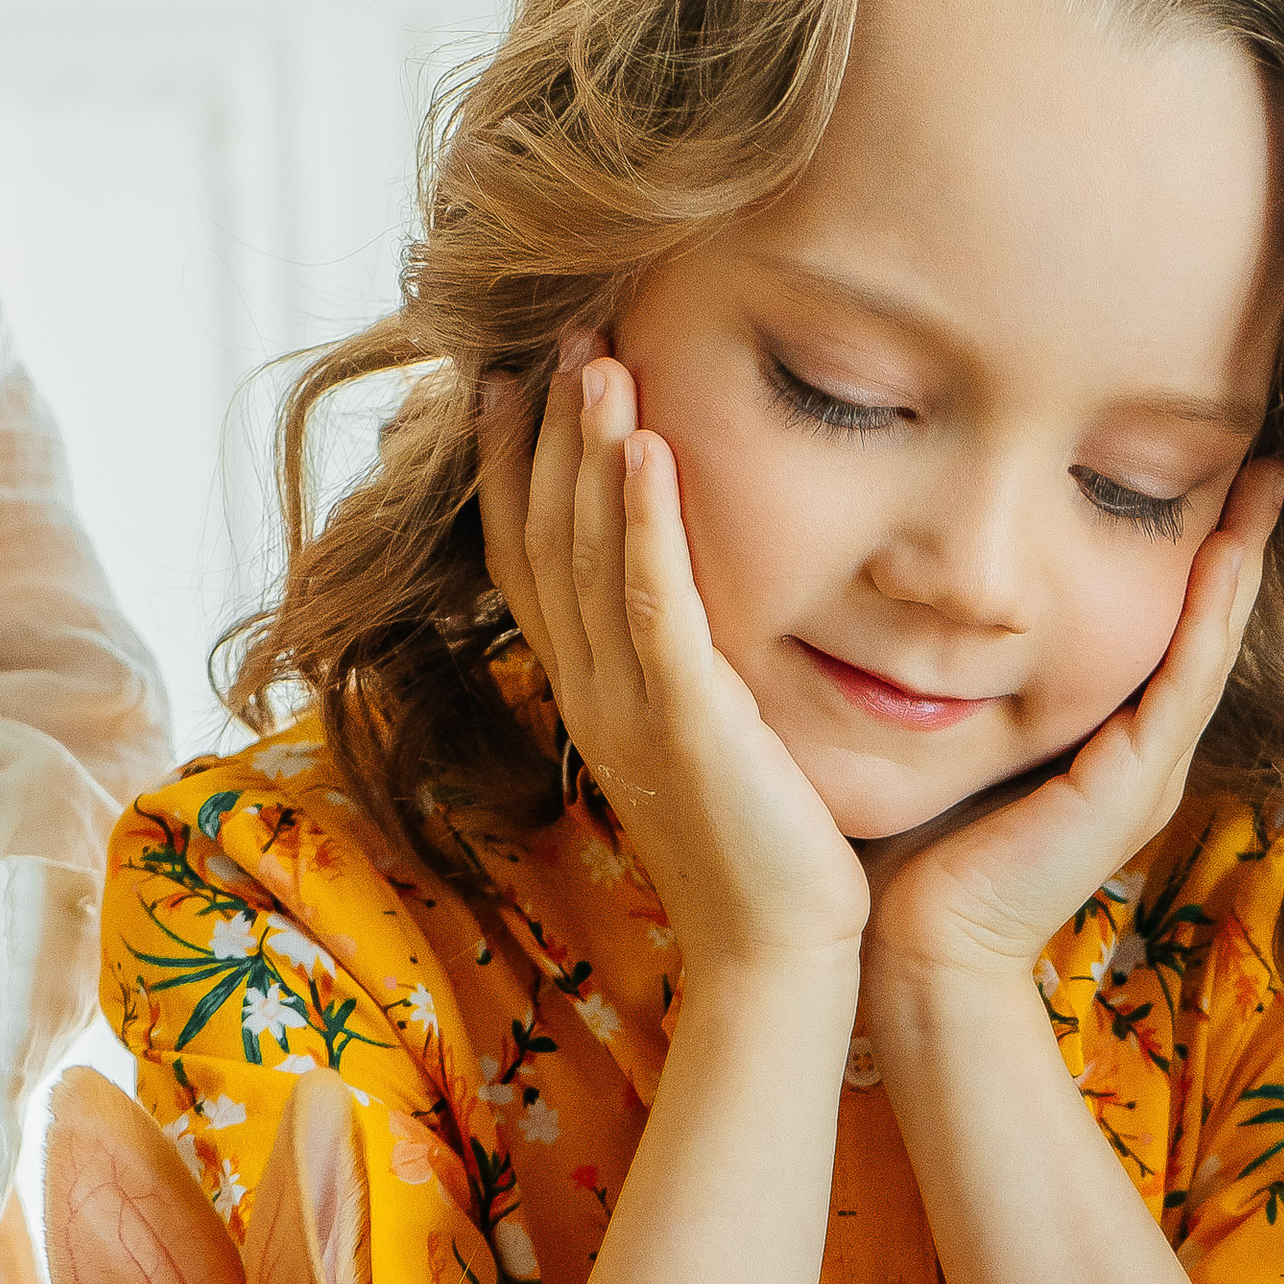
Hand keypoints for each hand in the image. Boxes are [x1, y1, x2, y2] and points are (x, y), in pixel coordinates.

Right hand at [478, 337, 869, 974]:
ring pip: (587, 555)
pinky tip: (646, 444)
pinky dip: (645, 520)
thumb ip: (683, 669)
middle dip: (547, 428)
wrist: (776, 954)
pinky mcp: (687, 721)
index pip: (525, 559)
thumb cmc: (761, 852)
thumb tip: (687, 607)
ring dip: (587, 448)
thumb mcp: (707, 738)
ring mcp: (630, 708)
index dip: (509, 467)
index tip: (507, 378)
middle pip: (543, 537)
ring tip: (596, 354)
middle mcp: (590, 693)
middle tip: (561, 329)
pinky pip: (653, 604)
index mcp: (589, 695)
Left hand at [860, 458, 1283, 997]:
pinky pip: (1185, 679)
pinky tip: (1226, 551)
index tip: (1199, 468)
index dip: (1185, 552)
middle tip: (1264, 454)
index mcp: (1106, 744)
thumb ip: (957, 676)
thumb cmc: (913, 850)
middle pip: (1202, 624)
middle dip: (1233, 538)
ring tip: (1268, 480)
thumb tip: (914, 594)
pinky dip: (1207, 612)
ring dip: (1239, 559)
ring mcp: (1147, 771)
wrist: (919, 946)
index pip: (1160, 628)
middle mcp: (1141, 753)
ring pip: (1209, 641)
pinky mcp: (1135, 785)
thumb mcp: (951, 736)